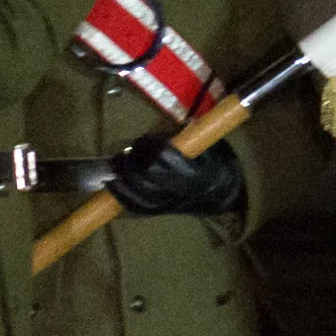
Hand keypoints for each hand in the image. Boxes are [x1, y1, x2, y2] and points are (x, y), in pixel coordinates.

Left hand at [106, 132, 245, 216]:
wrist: (224, 196)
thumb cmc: (219, 166)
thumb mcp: (214, 146)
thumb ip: (195, 137)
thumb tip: (178, 124)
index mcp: (194, 171)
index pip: (165, 157)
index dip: (151, 146)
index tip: (146, 138)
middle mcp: (179, 189)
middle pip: (147, 174)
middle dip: (133, 159)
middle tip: (129, 149)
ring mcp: (168, 202)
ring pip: (139, 191)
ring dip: (123, 174)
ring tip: (117, 162)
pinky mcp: (160, 210)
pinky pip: (137, 206)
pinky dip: (121, 195)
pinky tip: (112, 184)